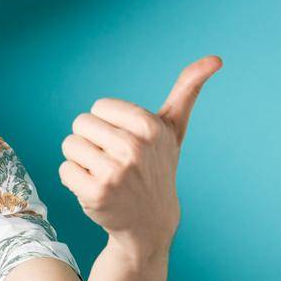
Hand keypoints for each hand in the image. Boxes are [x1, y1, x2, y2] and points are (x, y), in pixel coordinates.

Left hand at [58, 55, 221, 253]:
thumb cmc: (158, 166)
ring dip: (81, 160)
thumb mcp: (173, 128)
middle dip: (92, 140)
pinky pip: (64, 170)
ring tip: (104, 174)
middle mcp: (133, 148)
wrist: (150, 221)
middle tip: (114, 160)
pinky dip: (74, 179)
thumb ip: (187, 90)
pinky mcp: (96, 194)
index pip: (99, 106)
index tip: (126, 141)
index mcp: (150, 126)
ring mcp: (115, 172)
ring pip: (70, 145)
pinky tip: (96, 189)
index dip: (107, 123)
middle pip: (81, 123)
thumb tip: (216, 58)